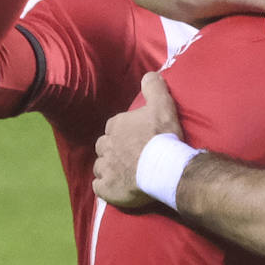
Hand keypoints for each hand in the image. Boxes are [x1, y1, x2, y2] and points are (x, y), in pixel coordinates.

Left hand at [93, 72, 181, 208]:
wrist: (165, 168)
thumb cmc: (163, 137)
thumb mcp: (163, 105)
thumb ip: (154, 88)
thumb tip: (149, 75)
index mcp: (116, 125)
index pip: (113, 128)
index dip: (123, 134)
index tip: (134, 139)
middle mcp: (107, 145)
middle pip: (103, 147)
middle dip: (112, 151)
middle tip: (128, 158)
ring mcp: (106, 168)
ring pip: (100, 167)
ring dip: (108, 169)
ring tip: (122, 174)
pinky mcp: (107, 189)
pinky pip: (99, 188)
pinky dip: (105, 188)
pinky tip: (114, 189)